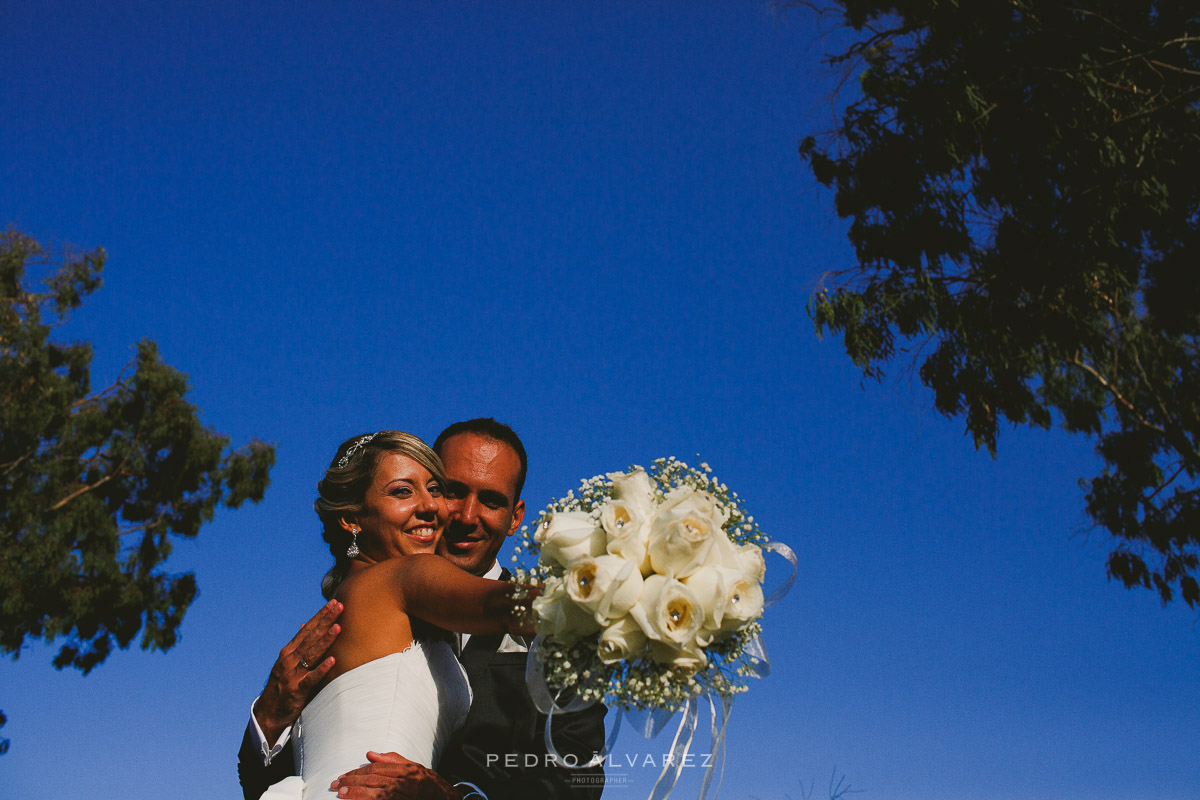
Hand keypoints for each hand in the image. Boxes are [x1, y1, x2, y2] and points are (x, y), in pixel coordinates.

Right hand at [254, 598, 342, 745]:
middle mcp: (289, 659)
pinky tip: (333, 661)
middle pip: (311, 637)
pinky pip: (311, 678)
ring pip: (311, 654)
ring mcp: (292, 674)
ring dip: (325, 640)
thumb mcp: (288, 661)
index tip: (333, 602)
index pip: (307, 629)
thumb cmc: (282, 684)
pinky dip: (322, 669)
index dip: (320, 615)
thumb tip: (305, 623)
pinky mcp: (296, 690)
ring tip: (337, 627)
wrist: (268, 712)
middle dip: (325, 620)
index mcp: (289, 651)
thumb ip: (298, 644)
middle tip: (339, 606)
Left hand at [330, 751, 460, 799]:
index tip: (342, 776)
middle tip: (336, 785)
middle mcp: (408, 782)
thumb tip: (369, 753)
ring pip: (380, 794)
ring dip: (359, 794)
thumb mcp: (415, 768)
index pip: (377, 769)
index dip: (358, 772)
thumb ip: (392, 761)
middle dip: (354, 782)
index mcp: (408, 770)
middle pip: (376, 780)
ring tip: (343, 794)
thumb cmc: (431, 785)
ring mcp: (407, 796)